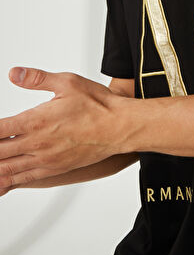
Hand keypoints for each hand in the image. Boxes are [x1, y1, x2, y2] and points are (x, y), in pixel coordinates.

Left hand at [0, 67, 127, 190]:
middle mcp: (37, 144)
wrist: (119, 127)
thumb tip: (14, 73)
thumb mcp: (67, 82)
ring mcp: (45, 160)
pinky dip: (6, 181)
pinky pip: (23, 179)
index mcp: (36, 120)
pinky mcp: (54, 170)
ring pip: (6, 169)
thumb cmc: (97, 104)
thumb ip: (37, 78)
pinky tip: (1, 180)